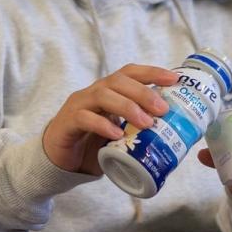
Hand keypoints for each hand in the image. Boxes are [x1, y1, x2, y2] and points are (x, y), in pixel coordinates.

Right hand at [42, 64, 177, 174]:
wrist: (57, 159)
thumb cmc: (92, 143)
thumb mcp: (119, 133)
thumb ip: (138, 130)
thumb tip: (173, 135)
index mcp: (108, 91)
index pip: (130, 73)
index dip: (151, 72)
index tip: (173, 79)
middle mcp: (93, 92)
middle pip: (118, 81)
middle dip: (143, 92)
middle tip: (162, 109)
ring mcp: (78, 105)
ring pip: (102, 94)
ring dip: (127, 106)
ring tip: (146, 123)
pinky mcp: (67, 123)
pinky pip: (84, 118)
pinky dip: (102, 125)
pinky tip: (116, 135)